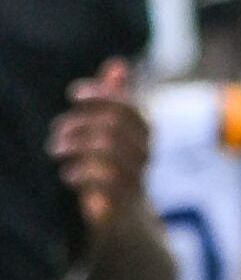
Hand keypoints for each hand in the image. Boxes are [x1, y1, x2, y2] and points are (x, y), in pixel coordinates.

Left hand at [49, 59, 151, 231]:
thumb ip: (115, 98)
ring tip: (56, 149)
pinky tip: (68, 173)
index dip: (100, 94)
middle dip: (79, 124)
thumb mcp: (113, 130)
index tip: (73, 93)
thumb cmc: (114, 166)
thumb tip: (117, 64)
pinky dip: (82, 173)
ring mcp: (136, 174)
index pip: (125, 104)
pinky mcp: (122, 199)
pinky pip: (104, 180)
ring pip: (107, 149)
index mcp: (144, 130)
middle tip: (57, 132)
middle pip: (113, 125)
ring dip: (75, 146)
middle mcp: (144, 150)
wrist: (124, 215)